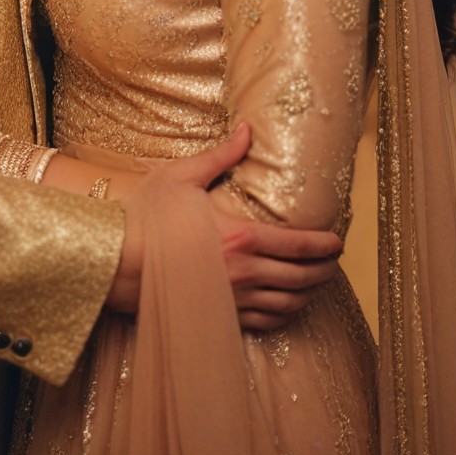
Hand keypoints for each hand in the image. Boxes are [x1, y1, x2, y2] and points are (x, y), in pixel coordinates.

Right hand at [105, 124, 342, 330]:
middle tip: (334, 263)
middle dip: (325, 271)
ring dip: (309, 295)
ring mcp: (234, 300)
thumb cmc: (146, 218)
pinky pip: (266, 324)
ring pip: (288, 304)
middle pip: (302, 277)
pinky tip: (287, 307)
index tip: (339, 242)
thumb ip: (221, 156)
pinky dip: (284, 316)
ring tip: (316, 284)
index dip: (326, 245)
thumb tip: (247, 130)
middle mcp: (245, 272)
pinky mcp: (221, 317)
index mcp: (241, 236)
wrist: (116, 263)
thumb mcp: (183, 177)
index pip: (300, 245)